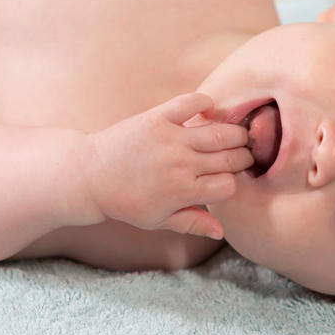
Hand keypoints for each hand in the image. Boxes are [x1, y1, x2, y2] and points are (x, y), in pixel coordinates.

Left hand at [80, 92, 252, 239]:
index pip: (228, 185)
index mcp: (183, 192)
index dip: (232, 183)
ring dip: (235, 132)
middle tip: (242, 155)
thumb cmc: (125, 201)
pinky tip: (209, 110)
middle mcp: (181, 164)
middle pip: (231, 158)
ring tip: (236, 135)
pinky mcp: (158, 117)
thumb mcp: (157, 220)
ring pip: (221, 132)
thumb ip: (191, 223)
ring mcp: (170, 138)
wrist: (91, 175)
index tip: (227, 179)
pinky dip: (205, 103)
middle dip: (243, 157)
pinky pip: (191, 102)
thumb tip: (220, 231)